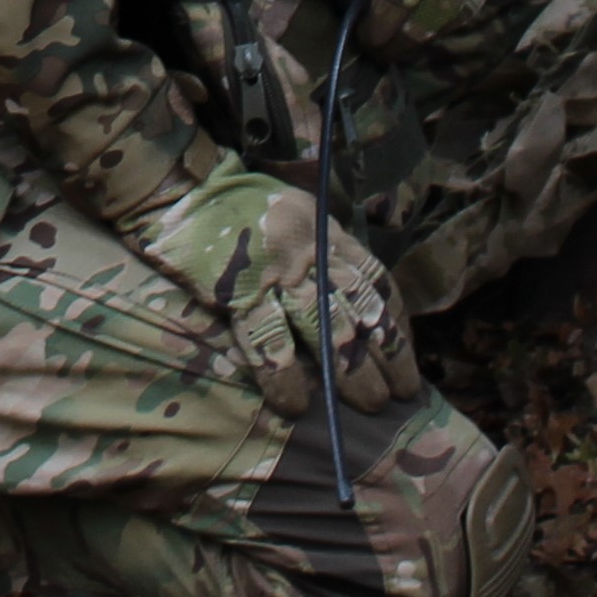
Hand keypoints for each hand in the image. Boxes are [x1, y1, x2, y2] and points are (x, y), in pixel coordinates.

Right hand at [128, 173, 423, 415]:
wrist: (188, 190)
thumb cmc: (241, 203)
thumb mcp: (299, 212)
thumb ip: (324, 246)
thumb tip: (350, 288)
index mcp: (327, 235)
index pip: (376, 280)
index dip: (395, 318)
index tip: (407, 350)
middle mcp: (312, 255)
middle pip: (360, 309)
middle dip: (387, 354)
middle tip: (404, 393)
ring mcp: (277, 275)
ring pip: (326, 329)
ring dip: (350, 371)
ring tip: (370, 405)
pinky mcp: (240, 293)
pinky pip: (267, 340)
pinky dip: (282, 376)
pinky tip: (295, 405)